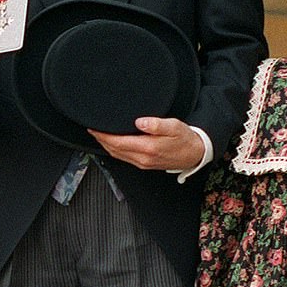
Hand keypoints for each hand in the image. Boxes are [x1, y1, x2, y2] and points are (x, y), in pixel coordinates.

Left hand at [88, 117, 204, 171]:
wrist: (195, 154)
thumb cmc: (185, 139)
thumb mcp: (175, 126)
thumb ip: (157, 124)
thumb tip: (141, 121)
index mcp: (148, 148)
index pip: (119, 142)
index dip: (104, 135)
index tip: (94, 127)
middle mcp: (143, 158)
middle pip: (114, 150)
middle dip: (101, 140)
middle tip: (91, 129)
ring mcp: (143, 163)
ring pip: (117, 156)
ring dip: (106, 146)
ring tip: (98, 135)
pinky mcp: (144, 164)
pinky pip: (124, 158)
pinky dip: (114, 151)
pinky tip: (111, 144)